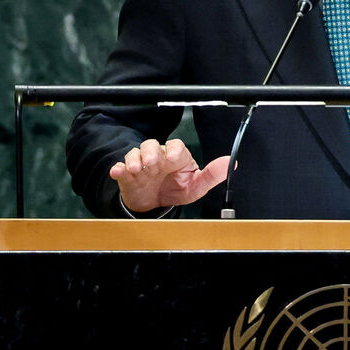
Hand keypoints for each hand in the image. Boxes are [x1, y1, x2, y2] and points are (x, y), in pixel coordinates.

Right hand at [108, 138, 229, 213]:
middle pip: (152, 145)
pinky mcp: (127, 175)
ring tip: (137, 169)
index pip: (175, 146)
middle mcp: (158, 157)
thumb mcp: (195, 186)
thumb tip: (231, 164)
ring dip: (135, 159)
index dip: (173, 149)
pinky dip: (118, 169)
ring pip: (135, 153)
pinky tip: (118, 172)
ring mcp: (141, 165)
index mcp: (176, 157)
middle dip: (151, 152)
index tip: (173, 157)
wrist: (153, 204)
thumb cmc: (175, 189)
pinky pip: (119, 167)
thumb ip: (212, 175)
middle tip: (152, 162)